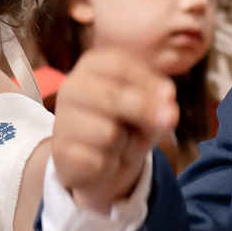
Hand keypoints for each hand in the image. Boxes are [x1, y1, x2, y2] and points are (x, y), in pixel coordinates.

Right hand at [50, 46, 176, 209]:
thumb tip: (168, 108)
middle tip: (170, 120)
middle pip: (112, 96)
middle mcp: (72, 88)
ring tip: (121, 143)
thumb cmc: (125, 122)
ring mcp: (63, 120)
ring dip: (127, 143)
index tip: (170, 97)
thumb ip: (157, 101)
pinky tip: (105, 160)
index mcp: (92, 67)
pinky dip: (112, 164)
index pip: (121, 66)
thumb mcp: (147, 104)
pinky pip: (100, 159)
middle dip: (145, 111)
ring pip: (110, 133)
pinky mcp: (61, 151)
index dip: (149, 82)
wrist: (95, 159)